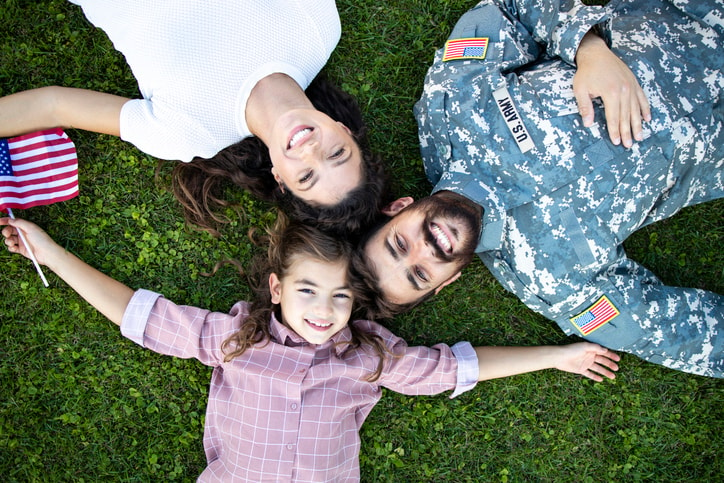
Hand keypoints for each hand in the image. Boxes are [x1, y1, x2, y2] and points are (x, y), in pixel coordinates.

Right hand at [1, 217, 59, 265]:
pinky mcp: (21, 250)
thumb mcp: (31, 228)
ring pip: (9, 239)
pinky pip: (12, 247)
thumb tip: (10, 219)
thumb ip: (20, 222)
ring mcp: (22, 242)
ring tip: (12, 243)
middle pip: (9, 230)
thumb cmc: (42, 240)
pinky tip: (14, 247)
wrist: (47, 253)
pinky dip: (11, 247)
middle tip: (7, 234)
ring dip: (8, 241)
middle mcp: (23, 234)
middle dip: (6, 231)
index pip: (13, 222)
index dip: (5, 221)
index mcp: (26, 227)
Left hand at [555, 342, 619, 381]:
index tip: (618, 359)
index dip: (611, 355)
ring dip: (605, 372)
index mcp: (591, 349)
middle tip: (617, 368)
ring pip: (597, 368)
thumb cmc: (571, 349)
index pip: (603, 352)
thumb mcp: (584, 346)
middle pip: (602, 361)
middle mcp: (589, 356)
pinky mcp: (581, 369)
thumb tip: (606, 350)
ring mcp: (585, 363)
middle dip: (610, 364)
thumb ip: (595, 348)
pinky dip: (595, 376)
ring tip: (613, 377)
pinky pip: (589, 374)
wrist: (559, 357)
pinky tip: (601, 380)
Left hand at [573, 32, 650, 147]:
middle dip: (627, 132)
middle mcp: (624, 90)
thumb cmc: (586, 72)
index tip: (617, 142)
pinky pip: (642, 98)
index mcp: (611, 93)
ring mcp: (631, 86)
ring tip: (640, 137)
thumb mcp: (580, 89)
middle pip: (626, 116)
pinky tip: (647, 118)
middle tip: (629, 145)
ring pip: (636, 109)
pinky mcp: (634, 82)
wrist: (596, 53)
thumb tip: (588, 124)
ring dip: (638, 124)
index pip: (613, 117)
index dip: (614, 131)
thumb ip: (585, 107)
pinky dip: (645, 109)